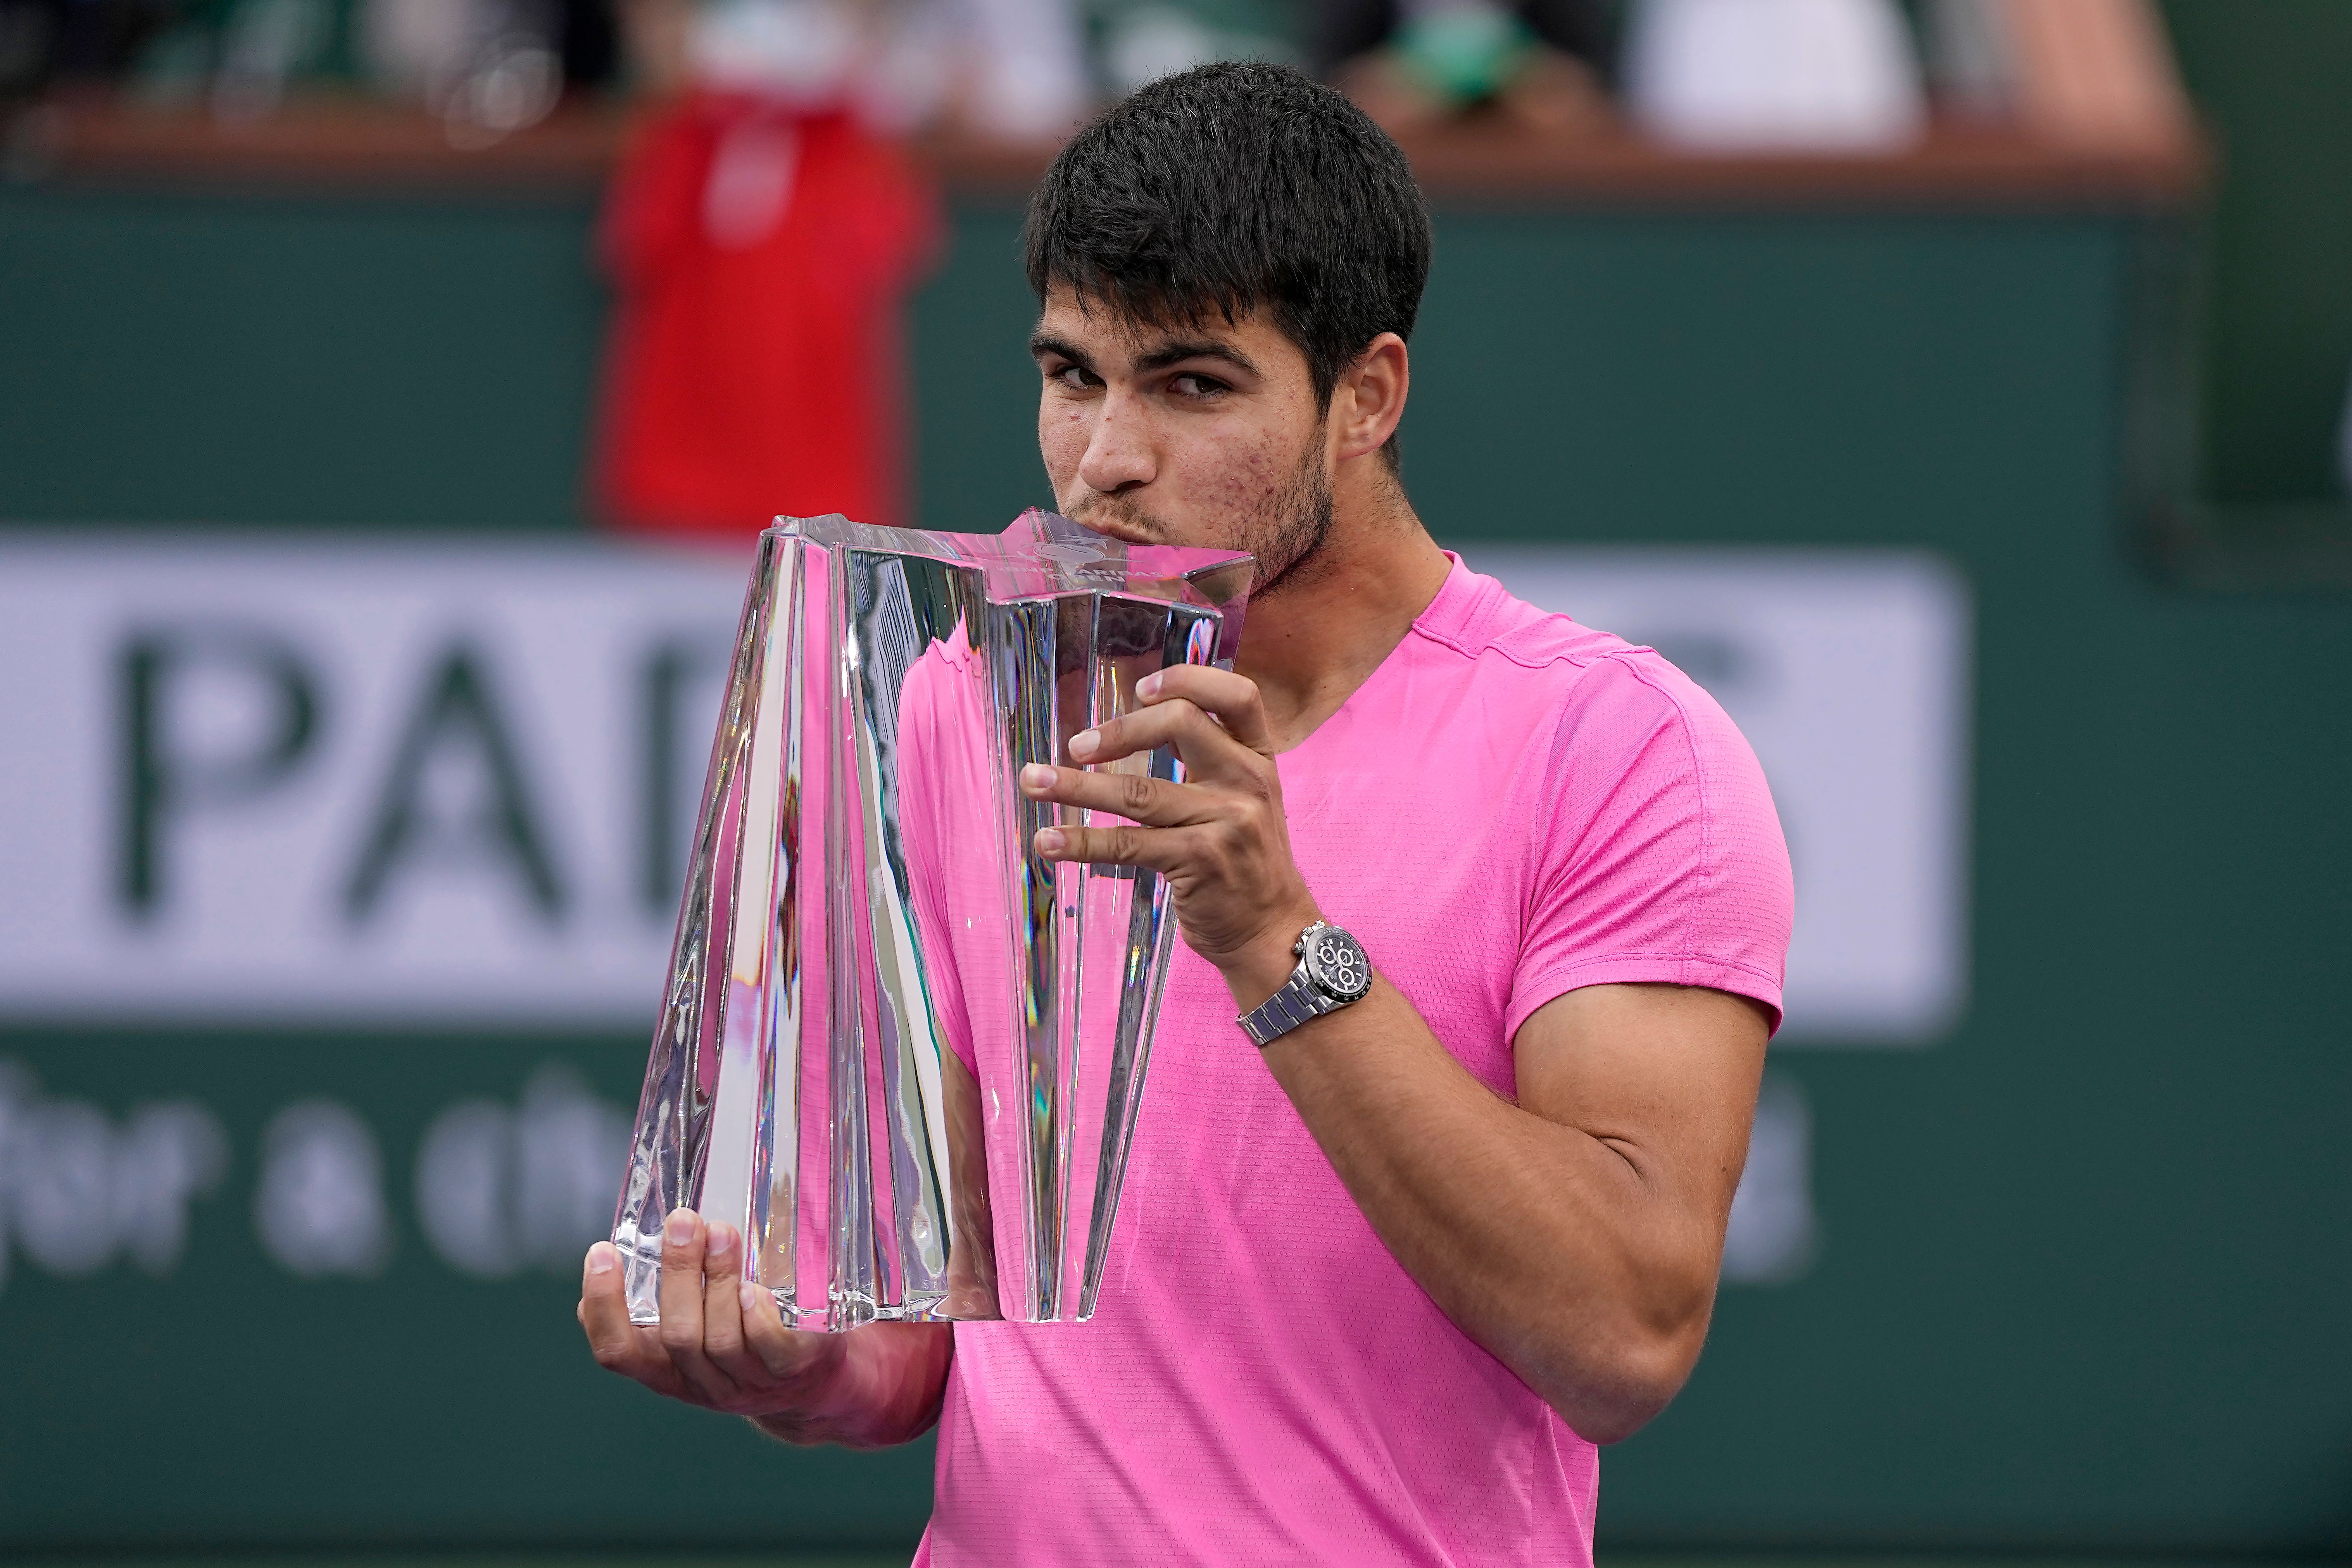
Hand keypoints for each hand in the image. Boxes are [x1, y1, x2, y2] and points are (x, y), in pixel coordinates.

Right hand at [577, 1208, 841, 1420]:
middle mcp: (700, 1382)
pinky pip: (771, 1350)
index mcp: (664, 1369)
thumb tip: (624, 1245)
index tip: (603, 1251)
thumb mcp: (695, 1321)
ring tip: (722, 1234)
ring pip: (722, 1340)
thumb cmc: (739, 1333)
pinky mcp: (790, 1371)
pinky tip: (755, 1287)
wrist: (808, 1381)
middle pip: (678, 1337)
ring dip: (720, 1281)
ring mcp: (746, 1381)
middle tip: (683, 1223)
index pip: (618, 1351)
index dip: (603, 1307)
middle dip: (678, 1274)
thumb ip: (663, 1294)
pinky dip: (758, 1317)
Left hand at [1021, 663, 1318, 995]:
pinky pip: (1128, 844)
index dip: (1187, 679)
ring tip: (1032, 781)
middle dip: (1121, 729)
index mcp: (1259, 758)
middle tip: (1077, 746)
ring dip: (1076, 786)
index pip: (1237, 694)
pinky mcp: (1199, 862)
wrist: (1273, 931)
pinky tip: (1048, 842)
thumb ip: (1211, 759)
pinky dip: (1081, 842)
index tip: (1141, 688)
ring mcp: (1226, 821)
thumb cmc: (1247, 860)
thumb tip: (1140, 721)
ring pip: (1139, 791)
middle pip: (1181, 723)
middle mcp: (1248, 782)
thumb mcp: (1246, 798)